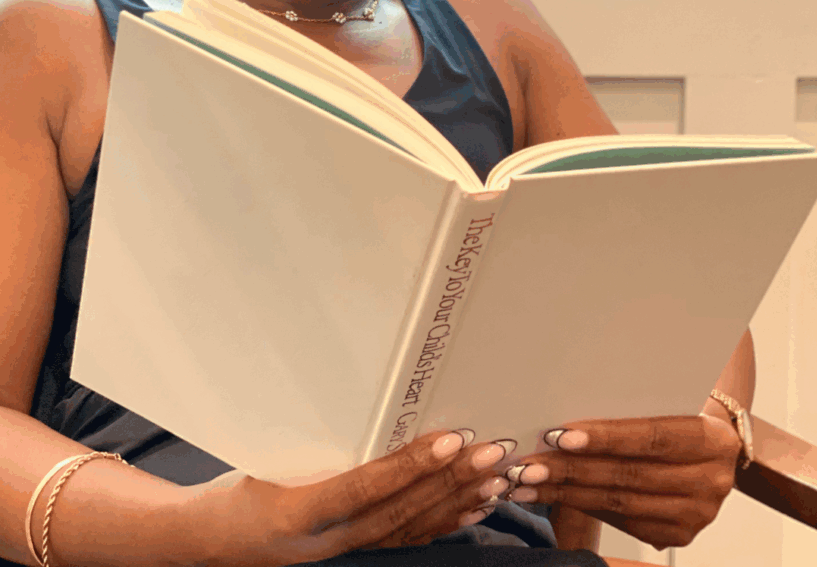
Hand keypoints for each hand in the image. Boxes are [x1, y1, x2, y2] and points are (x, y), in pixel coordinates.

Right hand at [183, 431, 512, 565]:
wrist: (202, 541)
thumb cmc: (227, 490)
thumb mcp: (257, 455)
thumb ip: (306, 433)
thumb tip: (357, 386)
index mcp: (298, 511)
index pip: (365, 487)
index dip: (410, 465)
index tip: (450, 439)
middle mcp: (325, 540)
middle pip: (399, 511)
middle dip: (449, 480)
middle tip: (491, 452)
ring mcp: (339, 550)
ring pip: (408, 528)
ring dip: (454, 502)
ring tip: (494, 478)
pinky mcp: (347, 550)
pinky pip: (403, 539)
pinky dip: (440, 523)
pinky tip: (470, 508)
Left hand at [506, 415, 740, 550]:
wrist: (713, 441)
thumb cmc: (679, 407)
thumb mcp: (667, 395)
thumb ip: (631, 400)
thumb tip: (567, 402)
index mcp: (714, 439)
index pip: (652, 437)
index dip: (605, 437)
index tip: (560, 435)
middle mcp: (711, 482)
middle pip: (630, 475)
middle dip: (572, 469)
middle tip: (527, 464)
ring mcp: (696, 515)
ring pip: (619, 503)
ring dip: (566, 493)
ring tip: (527, 482)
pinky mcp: (677, 535)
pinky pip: (620, 520)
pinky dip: (580, 506)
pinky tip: (550, 496)